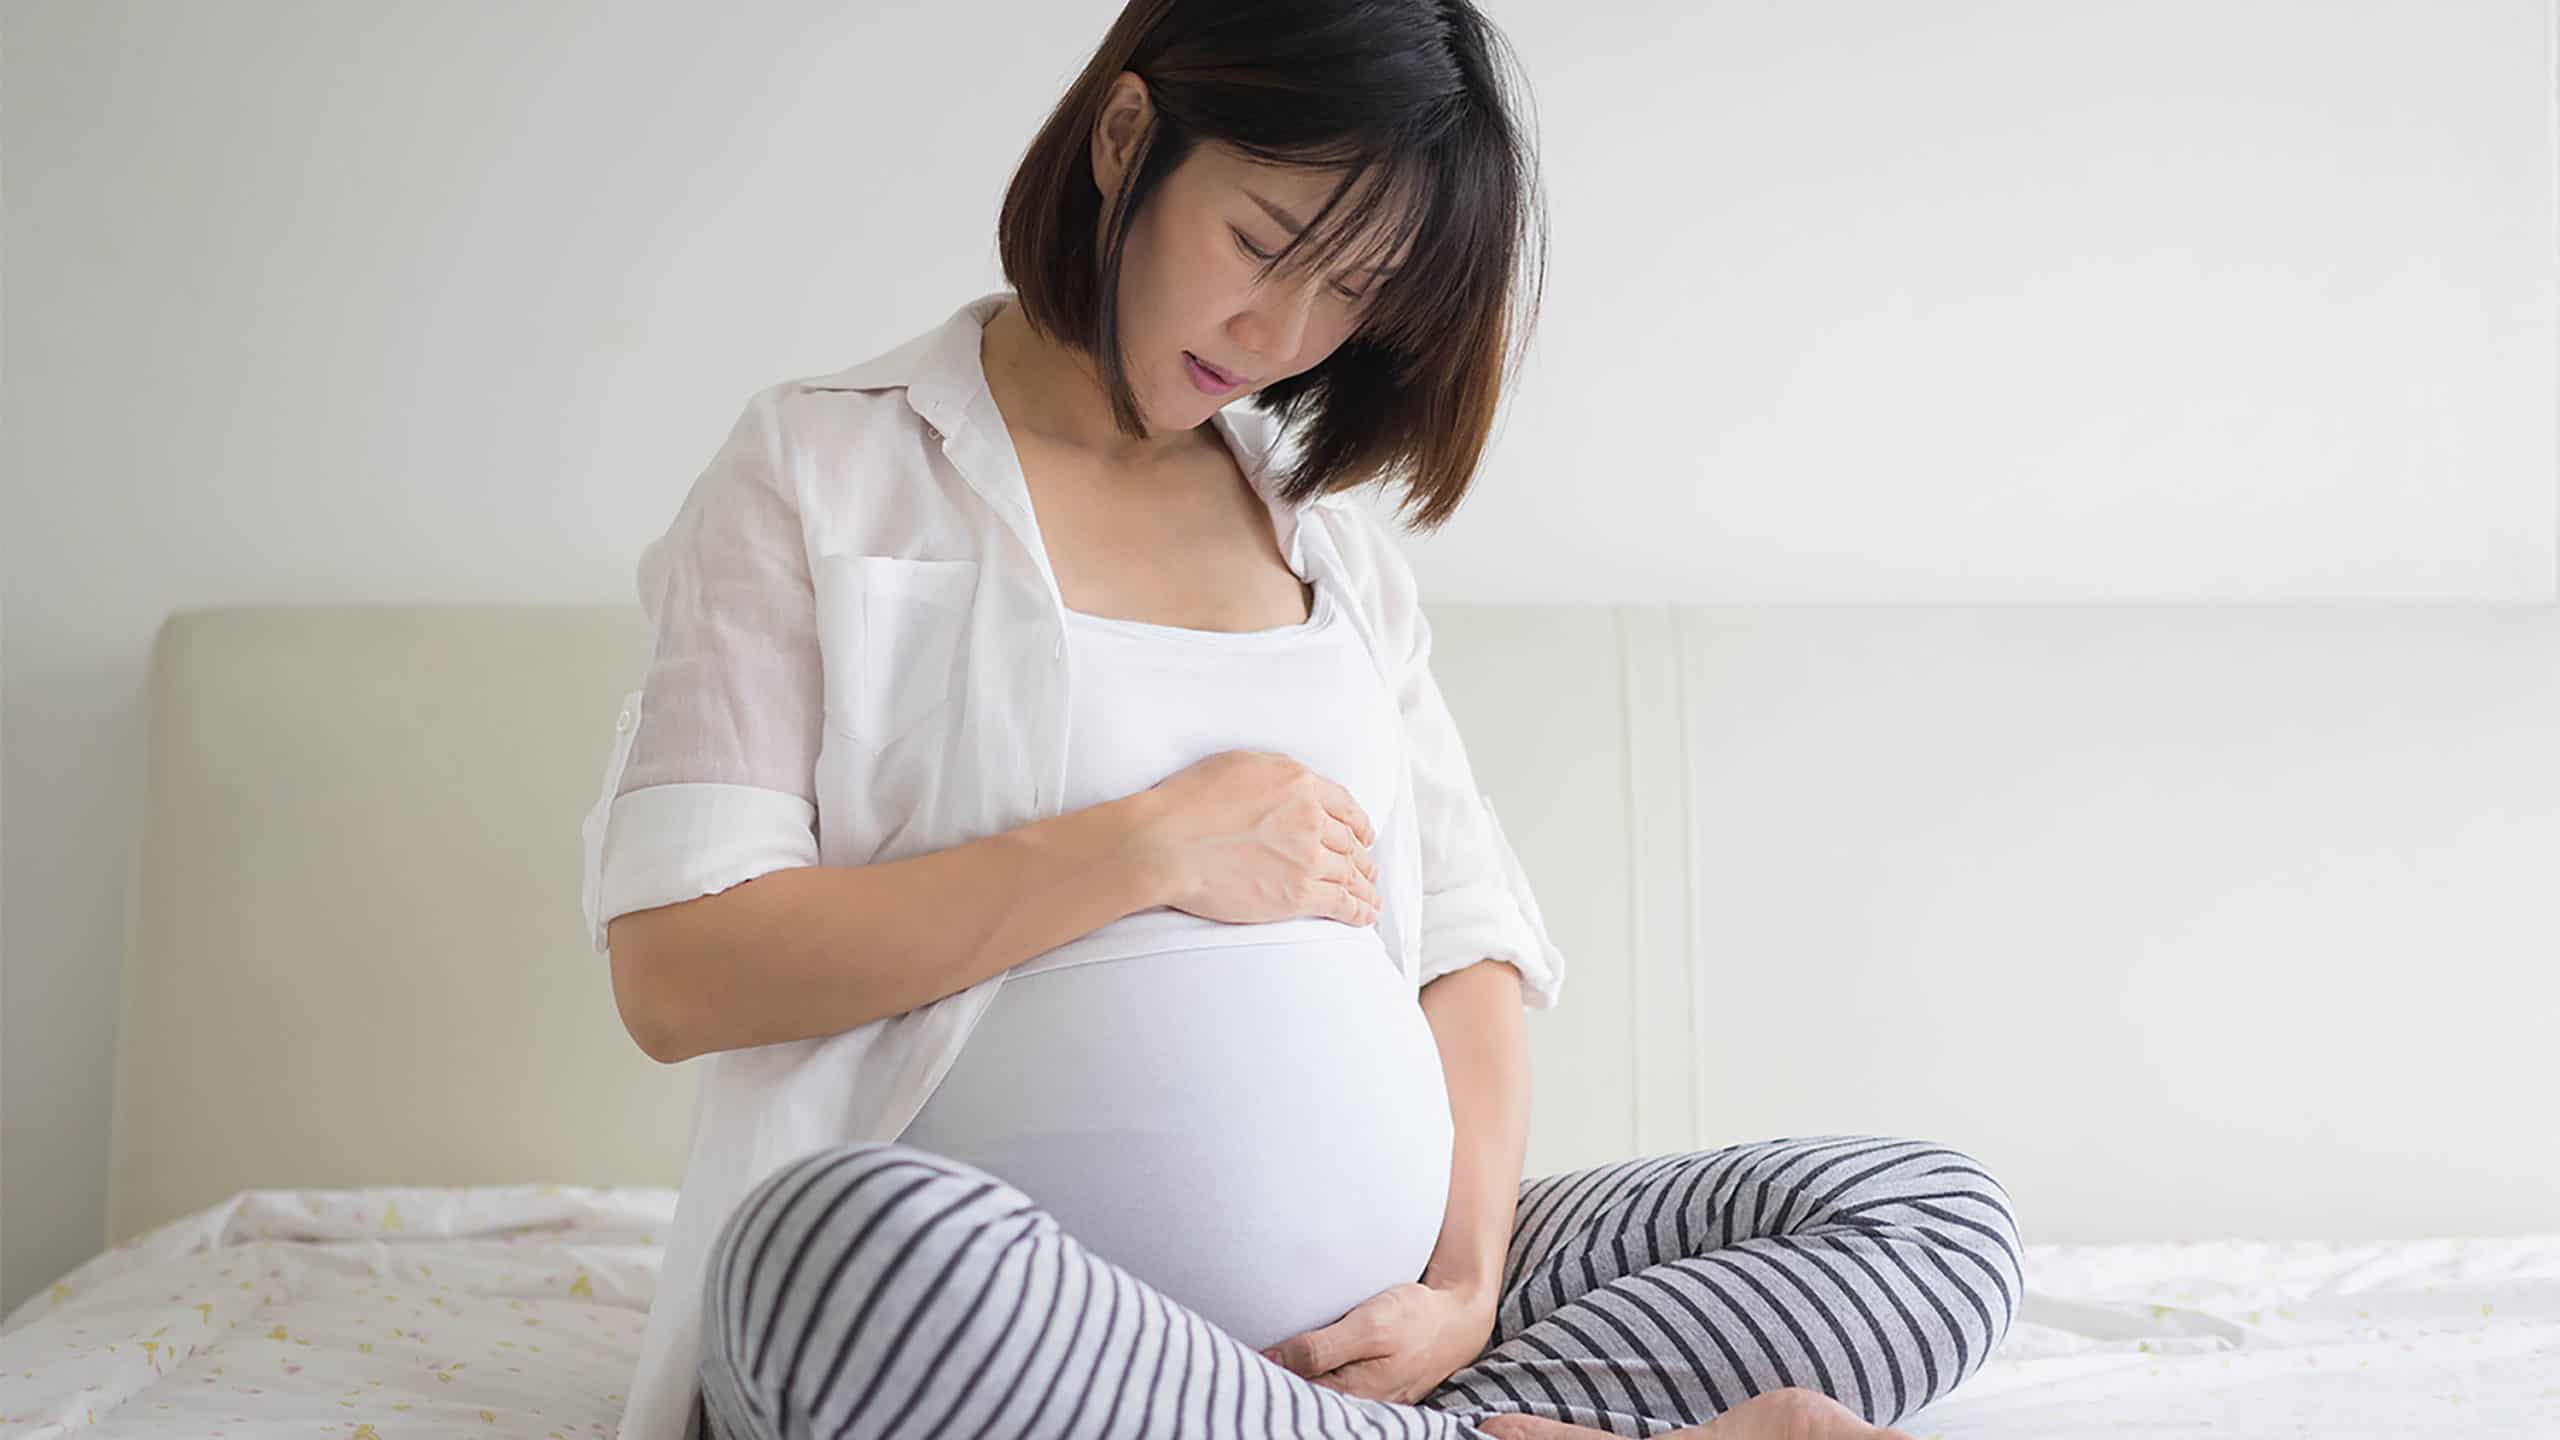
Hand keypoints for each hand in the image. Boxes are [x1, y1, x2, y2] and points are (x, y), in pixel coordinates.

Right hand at [1135, 750, 1380, 926]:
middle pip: (1349, 843)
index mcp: (1301, 784)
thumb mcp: (1240, 764)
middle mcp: (1312, 820)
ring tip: (1371, 897)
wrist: (1166, 844)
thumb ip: (1278, 772)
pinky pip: (1341, 904)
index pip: (1345, 807)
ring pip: (1350, 874)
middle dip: (1362, 858)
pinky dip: (1359, 911)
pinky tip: (1365, 916)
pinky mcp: (1298, 895)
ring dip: (1365, 887)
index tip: (1363, 835)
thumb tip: (1296, 785)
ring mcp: (1308, 859)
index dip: (1359, 824)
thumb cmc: (1189, 801)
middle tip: (1367, 870)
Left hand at [1258, 1279, 1496, 1404]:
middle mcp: (1359, 1407)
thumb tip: (1272, 1361)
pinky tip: (1296, 1371)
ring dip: (1292, 1384)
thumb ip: (1320, 1347)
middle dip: (1276, 1388)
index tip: (1240, 1364)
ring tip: (1263, 1367)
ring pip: (1317, 1400)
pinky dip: (1312, 1383)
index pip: (1296, 1399)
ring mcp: (1366, 1404)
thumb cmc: (1416, 1316)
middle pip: (1304, 1403)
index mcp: (1355, 1395)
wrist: (1458, 1319)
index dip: (1267, 1383)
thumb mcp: (1370, 1326)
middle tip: (1243, 1367)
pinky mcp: (1370, 1394)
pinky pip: (1332, 1394)